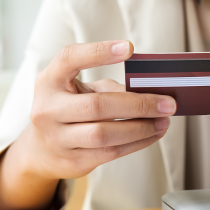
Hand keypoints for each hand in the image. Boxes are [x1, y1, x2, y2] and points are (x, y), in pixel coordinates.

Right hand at [0, 40, 176, 209]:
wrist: (42, 149)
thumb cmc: (69, 108)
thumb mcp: (79, 89)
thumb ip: (108, 86)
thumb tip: (150, 92)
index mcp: (49, 81)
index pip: (69, 59)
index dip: (98, 52)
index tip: (129, 48)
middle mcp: (47, 110)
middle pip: (97, 106)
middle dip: (138, 104)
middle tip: (167, 103)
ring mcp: (57, 139)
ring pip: (104, 134)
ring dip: (141, 127)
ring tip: (164, 120)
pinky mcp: (72, 161)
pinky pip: (111, 152)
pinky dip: (137, 142)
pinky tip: (154, 134)